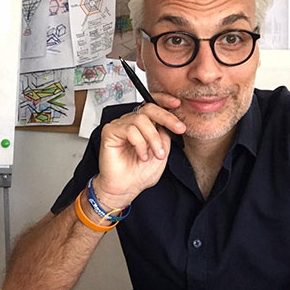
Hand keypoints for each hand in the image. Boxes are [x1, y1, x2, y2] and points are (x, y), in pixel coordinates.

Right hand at [94, 93, 185, 208]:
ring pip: (141, 120)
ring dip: (153, 138)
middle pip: (149, 108)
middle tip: (178, 129)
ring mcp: (120, 125)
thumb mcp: (162, 151)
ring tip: (156, 154)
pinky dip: (140, 144)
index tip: (177, 104)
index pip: (153, 104)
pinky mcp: (110, 131)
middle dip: (166, 117)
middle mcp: (131, 122)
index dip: (164, 100)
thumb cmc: (139, 173)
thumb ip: (165, 134)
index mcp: (144, 125)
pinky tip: (141, 155)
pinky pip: (130, 130)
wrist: (125, 188)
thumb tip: (169, 123)